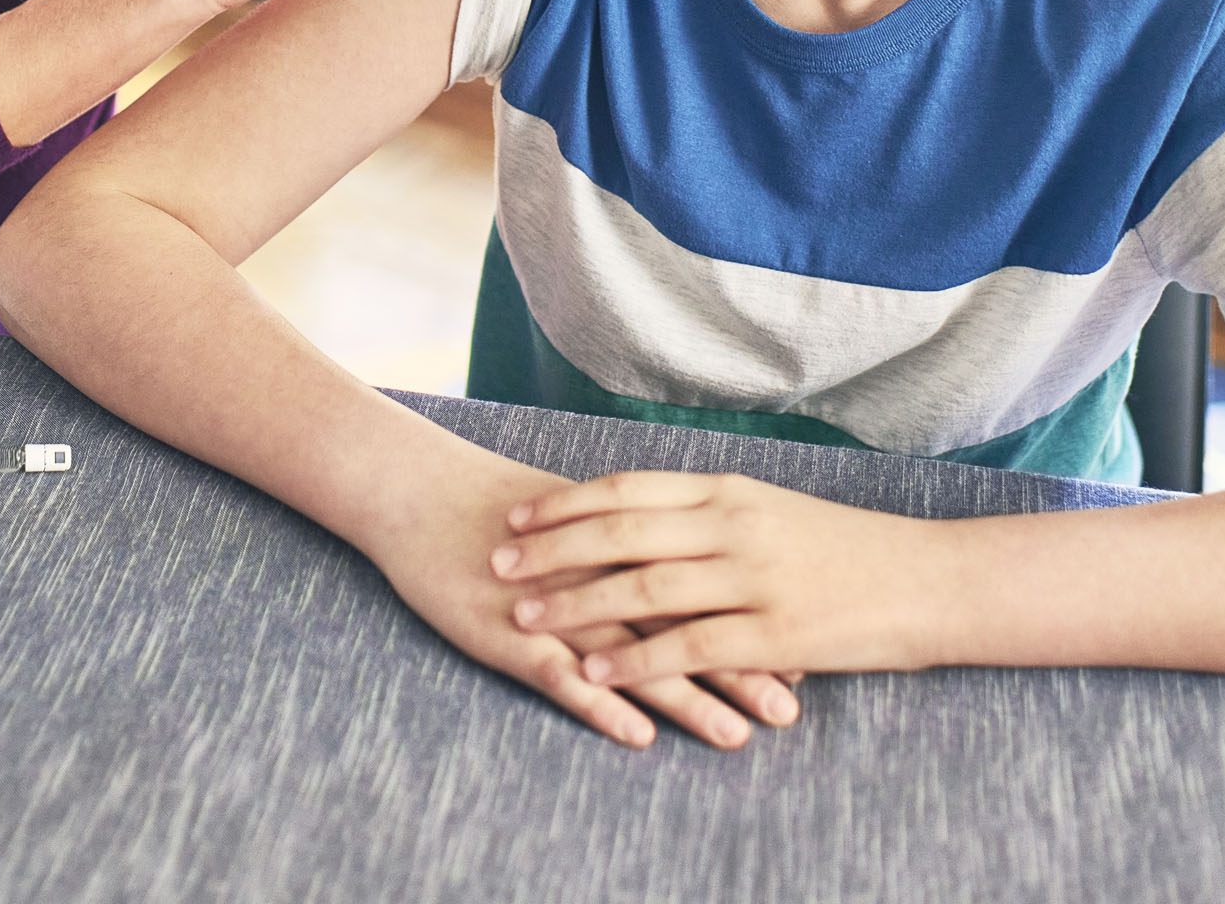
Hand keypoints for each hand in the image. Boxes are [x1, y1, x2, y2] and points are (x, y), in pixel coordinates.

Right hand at [359, 456, 803, 750]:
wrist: (416, 490)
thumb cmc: (496, 507)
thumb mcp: (574, 517)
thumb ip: (628, 540)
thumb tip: (687, 561)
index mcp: (617, 538)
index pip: (699, 579)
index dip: (749, 615)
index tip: (807, 651)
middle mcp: (594, 570)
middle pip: (680, 620)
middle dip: (737, 663)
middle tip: (792, 705)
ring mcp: (551, 603)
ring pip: (630, 652)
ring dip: (686, 695)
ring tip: (736, 734)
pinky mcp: (505, 632)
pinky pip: (559, 673)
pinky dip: (601, 702)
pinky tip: (636, 734)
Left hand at [493, 471, 944, 686]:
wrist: (930, 581)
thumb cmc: (848, 550)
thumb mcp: (774, 513)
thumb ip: (711, 515)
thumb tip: (644, 519)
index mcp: (730, 491)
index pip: (628, 488)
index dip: (566, 503)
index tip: (516, 515)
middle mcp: (734, 526)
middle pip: (622, 531)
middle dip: (550, 548)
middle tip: (496, 561)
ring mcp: (755, 579)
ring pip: (644, 589)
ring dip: (576, 604)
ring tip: (524, 617)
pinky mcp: (777, 633)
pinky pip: (690, 647)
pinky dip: (636, 661)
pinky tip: (595, 672)